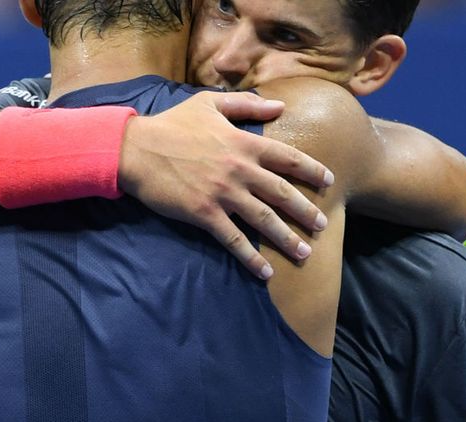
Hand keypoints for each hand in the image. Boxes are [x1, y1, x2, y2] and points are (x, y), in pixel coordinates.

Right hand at [118, 91, 333, 279]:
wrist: (136, 149)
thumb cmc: (172, 125)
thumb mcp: (210, 104)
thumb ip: (247, 105)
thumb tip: (279, 106)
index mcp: (244, 143)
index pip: (288, 158)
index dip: (312, 170)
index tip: (329, 181)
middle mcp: (240, 170)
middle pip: (283, 193)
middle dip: (306, 211)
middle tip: (322, 225)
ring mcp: (223, 193)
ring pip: (264, 219)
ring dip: (287, 238)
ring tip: (304, 253)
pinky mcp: (205, 214)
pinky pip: (234, 240)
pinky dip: (251, 257)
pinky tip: (266, 272)